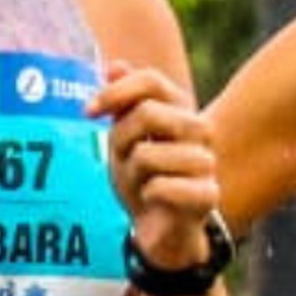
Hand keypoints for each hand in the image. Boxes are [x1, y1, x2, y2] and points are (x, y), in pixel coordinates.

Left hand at [89, 63, 221, 269]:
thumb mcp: (126, 138)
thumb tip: (115, 65)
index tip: (88, 113)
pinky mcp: (207, 195)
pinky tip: (152, 200)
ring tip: (141, 184)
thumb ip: (123, 103)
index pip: (150, 80)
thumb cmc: (144, 179)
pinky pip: (161, 186)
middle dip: (122, 139)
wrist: (164, 230)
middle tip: (122, 160)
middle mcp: (199, 130)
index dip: (115, 92)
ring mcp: (206, 162)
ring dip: (133, 173)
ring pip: (148, 154)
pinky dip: (148, 194)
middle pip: (147, 113)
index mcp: (180, 109)